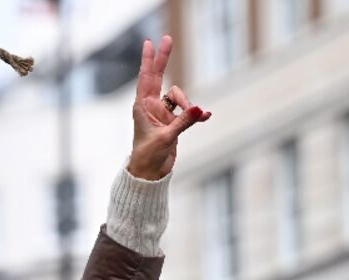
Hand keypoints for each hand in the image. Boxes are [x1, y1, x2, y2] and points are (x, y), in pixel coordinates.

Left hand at [128, 35, 210, 180]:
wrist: (150, 173)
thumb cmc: (149, 156)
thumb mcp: (166, 138)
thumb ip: (183, 122)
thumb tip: (200, 109)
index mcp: (143, 107)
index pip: (146, 78)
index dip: (148, 60)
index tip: (149, 43)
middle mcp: (151, 107)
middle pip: (158, 76)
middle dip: (163, 59)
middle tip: (167, 38)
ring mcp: (163, 113)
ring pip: (180, 96)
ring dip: (189, 104)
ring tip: (196, 117)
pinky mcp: (173, 122)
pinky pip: (188, 111)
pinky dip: (196, 114)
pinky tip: (205, 117)